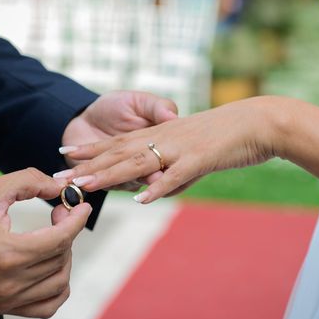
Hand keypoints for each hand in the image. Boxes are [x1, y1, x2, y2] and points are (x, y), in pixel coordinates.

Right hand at [0, 168, 91, 318]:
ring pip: (58, 285)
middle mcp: (9, 283)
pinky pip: (44, 307)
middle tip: (58, 215)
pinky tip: (49, 267)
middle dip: (68, 232)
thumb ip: (30, 181)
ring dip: (64, 259)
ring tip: (53, 240)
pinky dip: (56, 289)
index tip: (81, 206)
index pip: (60, 240)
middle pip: (61, 259)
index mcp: (7, 254)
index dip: (77, 220)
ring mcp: (4, 300)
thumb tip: (61, 187)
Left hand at [55, 97, 280, 202]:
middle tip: (59, 176)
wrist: (259, 120)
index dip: (91, 149)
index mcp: (161, 134)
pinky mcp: (200, 159)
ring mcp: (181, 149)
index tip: (64, 154)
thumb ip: (170, 171)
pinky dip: (159, 187)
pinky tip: (140, 198)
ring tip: (84, 185)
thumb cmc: (227, 135)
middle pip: (119, 153)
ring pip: (139, 162)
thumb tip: (153, 190)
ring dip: (110, 175)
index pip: (118, 142)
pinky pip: (176, 175)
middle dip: (87, 166)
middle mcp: (165, 139)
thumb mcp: (191, 151)